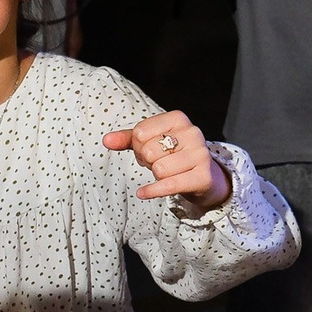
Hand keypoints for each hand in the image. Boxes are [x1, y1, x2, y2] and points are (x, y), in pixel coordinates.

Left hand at [103, 111, 229, 208]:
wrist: (204, 177)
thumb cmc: (173, 155)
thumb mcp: (150, 142)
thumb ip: (127, 139)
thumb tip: (106, 140)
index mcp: (178, 118)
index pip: (140, 132)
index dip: (137, 145)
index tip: (150, 149)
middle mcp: (193, 132)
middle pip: (148, 151)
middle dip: (147, 161)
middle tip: (158, 163)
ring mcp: (200, 155)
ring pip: (159, 169)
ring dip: (156, 176)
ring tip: (166, 173)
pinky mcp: (203, 176)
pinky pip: (169, 185)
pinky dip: (152, 191)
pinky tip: (143, 193)